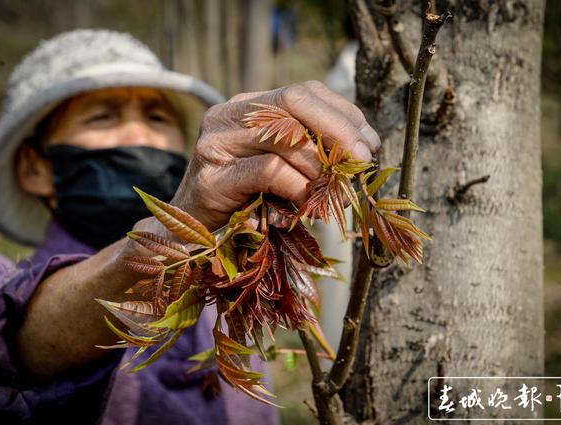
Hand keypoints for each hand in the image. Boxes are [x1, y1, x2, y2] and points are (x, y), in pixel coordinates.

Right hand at [171, 80, 380, 230]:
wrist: (192, 234)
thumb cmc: (246, 200)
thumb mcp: (283, 165)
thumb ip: (311, 148)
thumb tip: (364, 145)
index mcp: (245, 106)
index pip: (302, 91)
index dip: (342, 113)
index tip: (369, 142)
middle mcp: (226, 115)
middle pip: (294, 103)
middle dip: (338, 131)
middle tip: (362, 160)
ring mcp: (215, 144)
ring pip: (285, 138)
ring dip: (319, 168)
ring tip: (329, 192)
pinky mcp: (212, 179)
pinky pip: (270, 171)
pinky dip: (298, 187)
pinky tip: (304, 204)